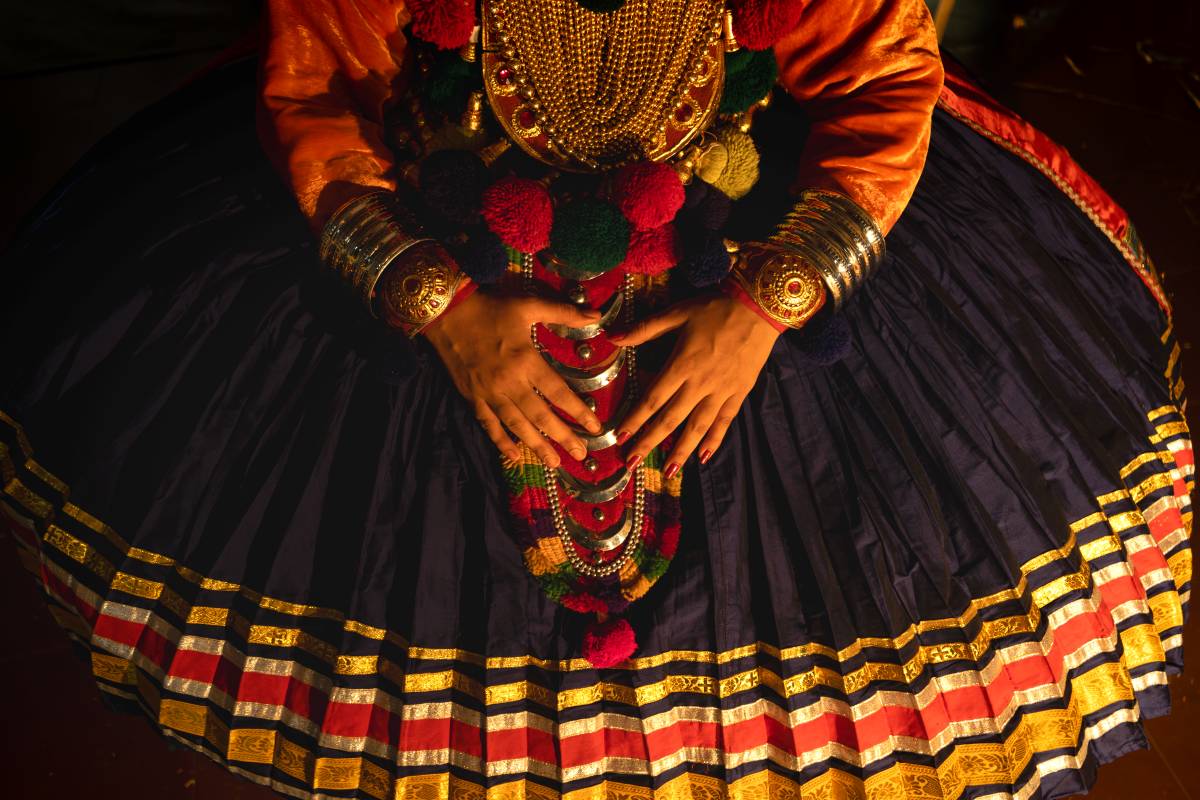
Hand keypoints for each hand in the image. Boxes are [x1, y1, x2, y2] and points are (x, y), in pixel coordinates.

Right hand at [422, 292, 603, 466]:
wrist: (447, 314)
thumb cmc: (491, 309)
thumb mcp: (528, 305)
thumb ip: (563, 312)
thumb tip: (596, 315)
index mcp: (526, 360)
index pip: (558, 392)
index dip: (578, 411)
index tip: (595, 427)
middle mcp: (509, 382)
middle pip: (541, 416)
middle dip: (563, 437)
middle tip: (581, 454)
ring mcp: (489, 393)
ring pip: (517, 426)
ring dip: (536, 446)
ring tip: (554, 462)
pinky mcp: (473, 398)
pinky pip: (489, 424)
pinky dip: (501, 441)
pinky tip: (514, 456)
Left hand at [611, 293, 780, 474]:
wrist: (759, 306)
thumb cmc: (715, 307)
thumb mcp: (677, 312)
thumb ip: (644, 329)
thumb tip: (612, 337)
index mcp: (681, 364)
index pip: (653, 398)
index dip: (635, 419)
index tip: (621, 437)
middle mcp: (700, 383)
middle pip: (670, 419)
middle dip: (650, 442)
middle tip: (633, 462)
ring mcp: (721, 391)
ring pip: (697, 427)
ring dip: (681, 450)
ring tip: (668, 472)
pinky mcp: (738, 393)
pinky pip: (724, 421)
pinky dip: (714, 440)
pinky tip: (704, 457)